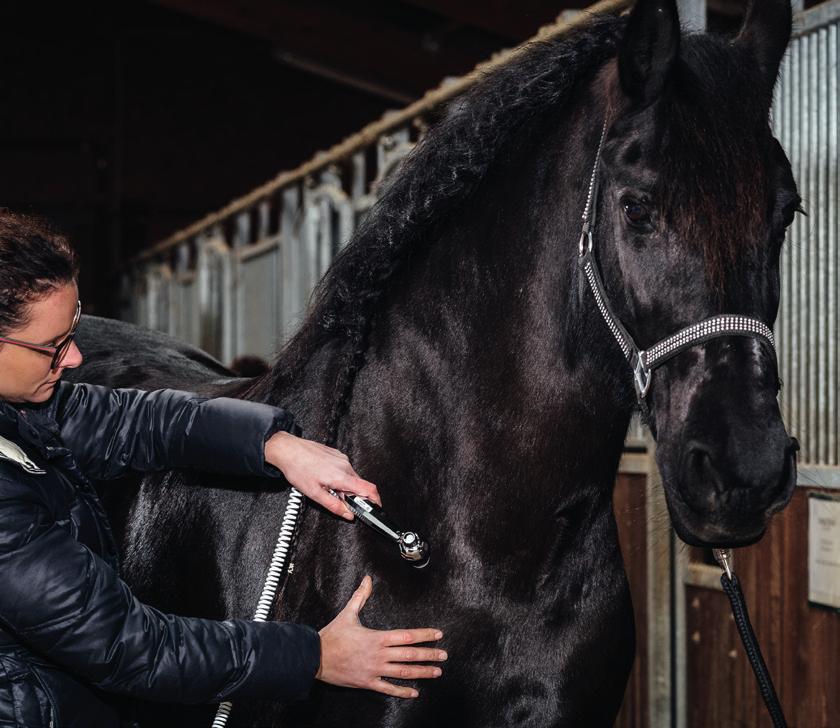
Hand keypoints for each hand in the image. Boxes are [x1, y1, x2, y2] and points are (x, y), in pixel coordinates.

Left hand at [264, 431, 380, 519]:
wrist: (288, 449)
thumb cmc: (298, 468)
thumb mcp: (314, 493)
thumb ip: (334, 505)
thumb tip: (348, 514)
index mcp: (342, 476)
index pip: (369, 489)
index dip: (376, 500)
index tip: (376, 508)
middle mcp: (345, 465)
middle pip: (359, 485)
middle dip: (353, 496)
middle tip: (339, 500)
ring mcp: (341, 458)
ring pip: (351, 477)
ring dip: (344, 487)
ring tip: (326, 487)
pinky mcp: (336, 454)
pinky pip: (344, 469)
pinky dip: (340, 477)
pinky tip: (324, 477)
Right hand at [316, 576, 445, 697]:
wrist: (315, 657)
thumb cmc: (332, 635)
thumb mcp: (348, 613)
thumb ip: (360, 596)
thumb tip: (367, 579)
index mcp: (377, 637)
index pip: (407, 636)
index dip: (424, 635)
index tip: (437, 634)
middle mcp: (379, 654)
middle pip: (410, 655)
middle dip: (429, 655)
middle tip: (444, 655)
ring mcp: (374, 670)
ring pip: (403, 672)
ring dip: (421, 673)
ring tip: (437, 672)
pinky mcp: (367, 682)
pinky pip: (388, 688)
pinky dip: (402, 691)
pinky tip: (414, 692)